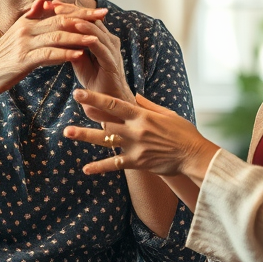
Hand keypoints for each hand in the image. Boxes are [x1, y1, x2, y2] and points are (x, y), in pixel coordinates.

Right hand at [0, 0, 106, 95]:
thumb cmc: (0, 57)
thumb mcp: (16, 32)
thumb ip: (31, 15)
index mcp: (27, 22)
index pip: (59, 13)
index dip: (80, 12)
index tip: (100, 11)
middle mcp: (27, 29)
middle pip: (61, 20)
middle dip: (85, 19)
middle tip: (104, 17)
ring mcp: (24, 44)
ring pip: (56, 36)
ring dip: (78, 37)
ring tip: (96, 38)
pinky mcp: (23, 60)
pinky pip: (48, 55)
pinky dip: (64, 54)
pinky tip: (78, 55)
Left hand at [47, 0, 133, 102]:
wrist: (107, 102)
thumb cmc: (94, 80)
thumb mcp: (79, 59)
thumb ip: (71, 45)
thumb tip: (57, 32)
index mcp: (101, 37)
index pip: (84, 18)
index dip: (67, 10)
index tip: (49, 5)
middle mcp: (108, 39)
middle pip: (89, 17)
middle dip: (70, 9)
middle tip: (53, 4)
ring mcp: (111, 48)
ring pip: (94, 27)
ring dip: (76, 18)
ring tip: (60, 12)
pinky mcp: (111, 59)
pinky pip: (99, 43)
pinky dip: (87, 33)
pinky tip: (76, 27)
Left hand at [63, 88, 219, 181]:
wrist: (195, 155)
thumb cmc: (183, 132)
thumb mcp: (167, 113)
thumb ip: (147, 105)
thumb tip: (134, 95)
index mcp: (142, 115)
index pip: (114, 103)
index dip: (96, 97)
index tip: (80, 92)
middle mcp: (136, 129)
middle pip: (106, 120)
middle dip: (88, 112)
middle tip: (69, 104)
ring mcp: (135, 146)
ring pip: (105, 140)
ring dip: (85, 136)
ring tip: (67, 132)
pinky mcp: (137, 162)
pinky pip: (115, 164)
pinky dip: (100, 167)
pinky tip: (85, 169)